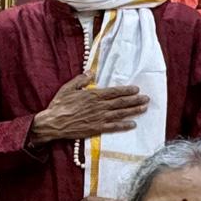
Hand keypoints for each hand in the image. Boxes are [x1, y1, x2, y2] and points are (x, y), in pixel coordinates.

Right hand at [32, 74, 148, 143]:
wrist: (53, 123)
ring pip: (120, 114)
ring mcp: (99, 118)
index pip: (114, 92)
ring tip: (144, 109)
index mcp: (93, 95)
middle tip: (146, 99)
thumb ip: (80, 80)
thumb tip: (91, 72)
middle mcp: (99, 106)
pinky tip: (133, 124)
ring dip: (133, 111)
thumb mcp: (68, 88)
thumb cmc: (59, 105)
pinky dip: (124, 125)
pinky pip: (113, 127)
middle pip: (121, 102)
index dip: (126, 90)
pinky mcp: (96, 129)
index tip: (136, 89)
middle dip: (135, 100)